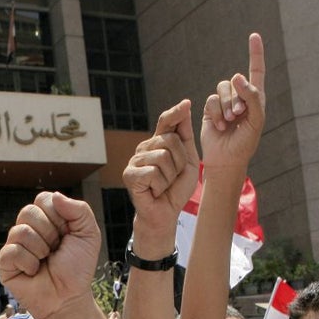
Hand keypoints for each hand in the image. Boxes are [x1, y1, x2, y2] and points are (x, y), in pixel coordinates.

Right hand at [0, 192, 100, 318]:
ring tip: (45, 261)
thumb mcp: (89, 234)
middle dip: (49, 234)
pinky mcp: (5, 262)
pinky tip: (34, 271)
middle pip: (28, 212)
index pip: (43, 199)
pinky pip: (12, 251)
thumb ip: (79, 210)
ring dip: (40, 250)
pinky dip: (28, 263)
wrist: (69, 297)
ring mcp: (15, 244)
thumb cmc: (78, 268)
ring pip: (20, 231)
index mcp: (47, 218)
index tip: (66, 234)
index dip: (57, 216)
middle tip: (55, 250)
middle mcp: (29, 228)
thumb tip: (56, 196)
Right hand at [123, 100, 198, 245]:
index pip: (165, 121)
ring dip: (170, 176)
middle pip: (170, 140)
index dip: (175, 113)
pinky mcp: (130, 175)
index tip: (186, 104)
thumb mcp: (188, 160)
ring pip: (162, 157)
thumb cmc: (176, 188)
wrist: (166, 213)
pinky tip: (155, 191)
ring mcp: (134, 161)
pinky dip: (160, 185)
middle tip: (172, 176)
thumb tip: (184, 106)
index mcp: (157, 143)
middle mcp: (144, 148)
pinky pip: (153, 172)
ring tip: (164, 184)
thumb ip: (185, 136)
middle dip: (179, 161)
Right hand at [200, 33, 265, 170]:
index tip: (254, 36)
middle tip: (237, 115)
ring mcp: (224, 103)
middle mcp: (239, 97)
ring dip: (225, 105)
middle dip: (236, 97)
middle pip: (236, 81)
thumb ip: (251, 97)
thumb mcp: (256, 120)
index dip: (255, 53)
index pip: (256, 70)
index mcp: (255, 97)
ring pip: (222, 88)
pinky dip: (215, 113)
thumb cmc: (245, 143)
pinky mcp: (210, 110)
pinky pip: (211, 100)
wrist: (227, 160)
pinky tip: (219, 126)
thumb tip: (238, 76)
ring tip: (228, 121)